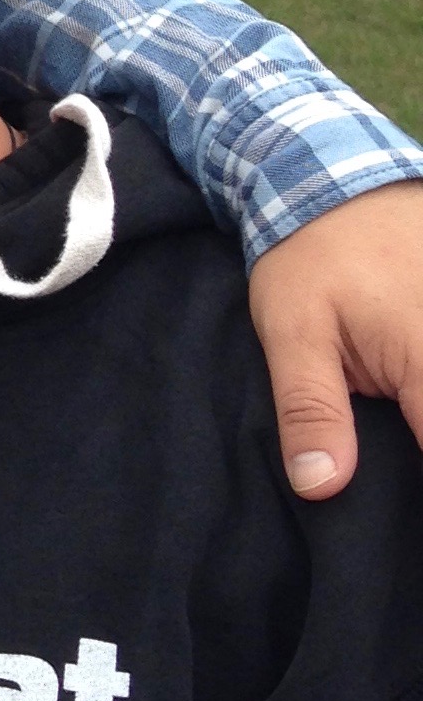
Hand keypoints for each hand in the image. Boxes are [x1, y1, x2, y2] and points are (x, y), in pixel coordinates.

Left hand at [247, 180, 422, 498]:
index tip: (399, 523)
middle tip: (391, 457)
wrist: (340, 177)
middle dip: (420, 455)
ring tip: (396, 422)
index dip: (418, 495)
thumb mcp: (291, 332)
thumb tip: (322, 487)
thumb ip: (310, 410)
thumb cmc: (310, 256)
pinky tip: (407, 401)